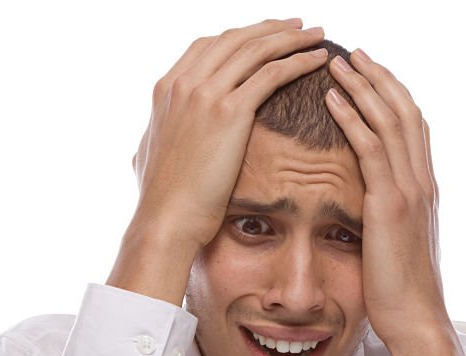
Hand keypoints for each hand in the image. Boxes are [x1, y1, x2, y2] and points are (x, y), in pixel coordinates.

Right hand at [108, 18, 328, 302]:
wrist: (166, 219)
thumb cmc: (161, 201)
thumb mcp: (147, 157)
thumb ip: (155, 139)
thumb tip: (147, 146)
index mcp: (166, 89)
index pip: (209, 46)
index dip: (242, 36)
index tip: (265, 36)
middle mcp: (184, 83)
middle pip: (235, 39)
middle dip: (270, 28)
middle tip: (298, 26)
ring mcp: (206, 94)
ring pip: (257, 49)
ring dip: (291, 38)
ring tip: (317, 36)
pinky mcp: (230, 112)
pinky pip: (272, 73)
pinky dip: (298, 61)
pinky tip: (318, 59)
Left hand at [325, 50, 465, 355]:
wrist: (416, 318)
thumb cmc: (400, 290)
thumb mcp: (396, 244)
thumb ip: (389, 216)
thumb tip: (371, 204)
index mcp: (424, 189)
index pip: (411, 127)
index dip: (392, 94)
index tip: (370, 72)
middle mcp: (422, 181)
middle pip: (404, 112)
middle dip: (378, 77)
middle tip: (353, 52)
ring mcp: (409, 191)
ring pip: (390, 121)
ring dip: (364, 85)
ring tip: (338, 61)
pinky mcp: (390, 205)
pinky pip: (371, 149)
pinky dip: (354, 118)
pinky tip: (334, 98)